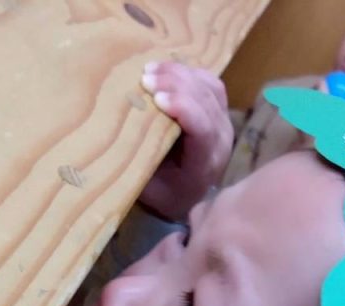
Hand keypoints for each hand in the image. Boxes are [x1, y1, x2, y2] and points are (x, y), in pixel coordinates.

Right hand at [139, 62, 232, 221]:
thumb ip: (140, 160)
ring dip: (180, 74)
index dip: (183, 108)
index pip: (203, 130)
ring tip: (151, 69)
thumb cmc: (162, 193)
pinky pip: (211, 83)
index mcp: (205, 163)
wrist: (186, 196)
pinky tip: (167, 69)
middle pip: (207, 103)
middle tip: (145, 77)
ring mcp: (225, 123)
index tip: (157, 97)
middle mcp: (222, 141)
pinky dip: (190, 72)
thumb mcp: (148, 187)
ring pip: (210, 88)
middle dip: (176, 84)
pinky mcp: (221, 112)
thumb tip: (120, 133)